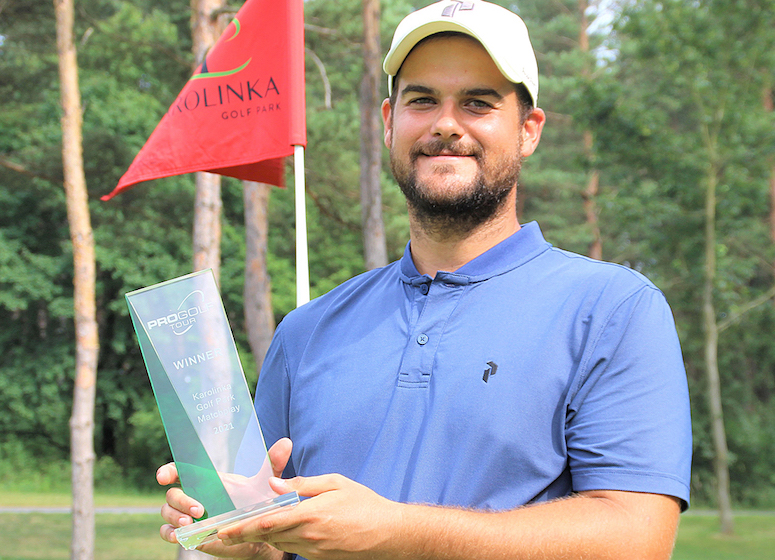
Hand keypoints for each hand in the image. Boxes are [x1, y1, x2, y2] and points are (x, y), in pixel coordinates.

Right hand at [157, 437, 292, 558]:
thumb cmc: (258, 503)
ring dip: (174, 517)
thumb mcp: (265, 483)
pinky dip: (169, 533)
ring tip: (190, 523)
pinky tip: (181, 535)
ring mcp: (189, 515)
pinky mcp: (189, 534)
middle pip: (173, 493)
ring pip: (167, 512)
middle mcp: (194, 495)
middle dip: (181, 500)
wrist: (259, 532)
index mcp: (206, 480)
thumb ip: (273, 463)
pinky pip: (167, 533)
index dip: (167, 471)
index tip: (164, 476)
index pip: (180, 471)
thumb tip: (286, 443)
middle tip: (200, 508)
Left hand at [217, 474, 404, 559]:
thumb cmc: (364, 504)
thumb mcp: (335, 483)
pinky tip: (277, 531)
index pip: (268, 522)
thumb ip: (302, 484)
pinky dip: (281, 539)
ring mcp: (313, 551)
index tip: (223, 529)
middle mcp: (308, 536)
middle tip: (219, 537)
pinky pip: (293, 547)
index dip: (243, 527)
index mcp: (310, 515)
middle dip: (242, 535)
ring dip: (261, 537)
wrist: (388, 534)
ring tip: (244, 529)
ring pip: (279, 543)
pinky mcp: (319, 558)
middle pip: (267, 536)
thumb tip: (275, 484)